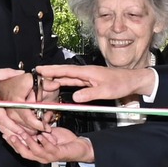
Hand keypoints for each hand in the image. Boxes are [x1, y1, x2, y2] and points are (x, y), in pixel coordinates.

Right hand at [0, 63, 45, 140]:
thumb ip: (5, 73)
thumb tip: (20, 72)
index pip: (4, 118)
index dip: (16, 126)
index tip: (27, 131)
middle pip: (3, 127)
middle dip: (17, 134)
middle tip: (31, 139)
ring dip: (11, 133)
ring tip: (24, 138)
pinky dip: (3, 128)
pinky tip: (11, 132)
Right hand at [4, 127, 93, 164]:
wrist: (78, 147)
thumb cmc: (63, 141)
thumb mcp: (46, 134)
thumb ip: (37, 132)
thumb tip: (27, 125)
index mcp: (37, 152)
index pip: (21, 149)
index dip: (12, 143)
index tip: (6, 134)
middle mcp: (41, 156)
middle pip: (25, 153)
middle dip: (17, 144)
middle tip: (10, 136)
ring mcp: (49, 156)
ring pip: (35, 151)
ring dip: (29, 142)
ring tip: (24, 134)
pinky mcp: (58, 154)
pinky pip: (49, 149)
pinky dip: (44, 142)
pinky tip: (41, 136)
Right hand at [36, 63, 152, 104]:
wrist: (132, 81)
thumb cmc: (121, 83)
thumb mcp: (105, 91)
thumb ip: (90, 94)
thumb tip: (75, 97)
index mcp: (87, 72)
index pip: (65, 70)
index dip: (51, 70)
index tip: (39, 69)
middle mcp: (85, 73)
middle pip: (63, 73)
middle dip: (49, 74)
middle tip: (35, 77)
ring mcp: (86, 77)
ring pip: (67, 77)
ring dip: (55, 79)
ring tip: (42, 82)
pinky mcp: (89, 82)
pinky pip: (73, 82)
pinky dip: (63, 83)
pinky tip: (57, 85)